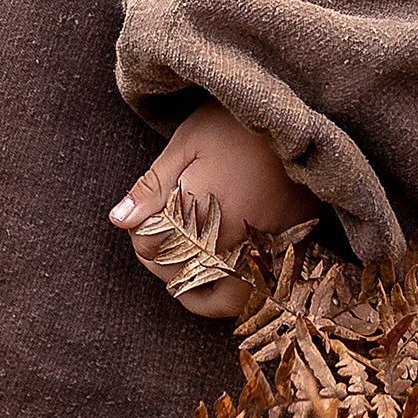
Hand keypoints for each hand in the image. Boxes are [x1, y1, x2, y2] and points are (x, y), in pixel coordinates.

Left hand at [111, 101, 314, 319]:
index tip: (143, 217)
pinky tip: (217, 276)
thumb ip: (153, 186)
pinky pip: (256, 293)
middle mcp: (235, 240)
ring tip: (184, 261)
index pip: (152, 246)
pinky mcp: (293, 252)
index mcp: (203, 211)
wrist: (300, 119)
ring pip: (221, 298)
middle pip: (182, 274)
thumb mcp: (189, 142)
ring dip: (194, 287)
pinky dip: (231, 294)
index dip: (139, 233)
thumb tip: (118, 220)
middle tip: (158, 234)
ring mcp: (267, 251)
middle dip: (161, 259)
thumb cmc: (238, 123)